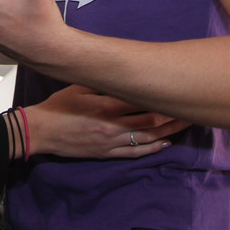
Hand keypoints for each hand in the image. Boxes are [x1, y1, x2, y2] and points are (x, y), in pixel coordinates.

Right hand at [26, 85, 188, 158]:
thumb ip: (102, 83)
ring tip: (184, 124)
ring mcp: (110, 142)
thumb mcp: (79, 87)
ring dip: (168, 131)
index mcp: (105, 106)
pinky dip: (152, 149)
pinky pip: (134, 153)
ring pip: (146, 138)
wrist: (41, 132)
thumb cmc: (58, 106)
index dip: (160, 97)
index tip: (174, 90)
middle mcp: (111, 125)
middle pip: (150, 120)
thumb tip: (123, 75)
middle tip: (188, 108)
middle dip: (171, 115)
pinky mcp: (106, 153)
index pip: (140, 100)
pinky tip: (165, 144)